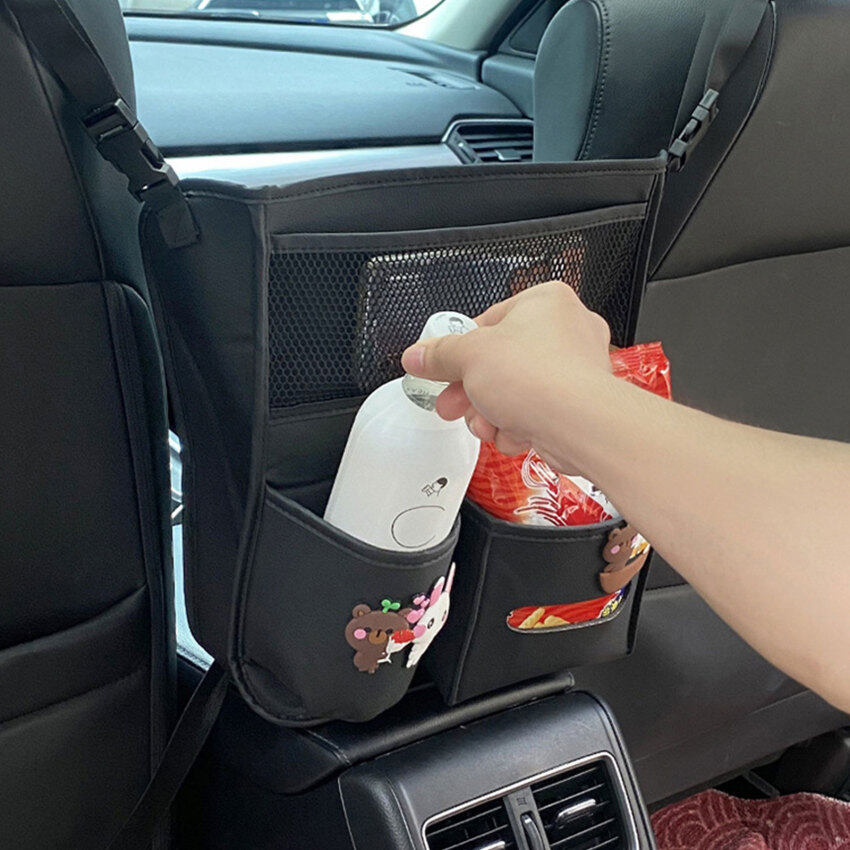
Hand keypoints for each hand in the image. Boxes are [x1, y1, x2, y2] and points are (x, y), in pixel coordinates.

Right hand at [401, 282, 612, 462]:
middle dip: (471, 390)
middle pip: (501, 361)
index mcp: (545, 302)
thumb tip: (419, 355)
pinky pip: (535, 413)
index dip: (459, 350)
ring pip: (516, 392)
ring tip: (483, 423)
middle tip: (452, 402)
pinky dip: (517, 427)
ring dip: (491, 413)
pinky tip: (510, 433)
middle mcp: (567, 331)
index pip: (489, 322)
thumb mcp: (468, 356)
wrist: (578, 425)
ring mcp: (575, 370)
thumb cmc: (541, 377)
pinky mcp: (577, 406)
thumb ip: (439, 355)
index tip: (441, 367)